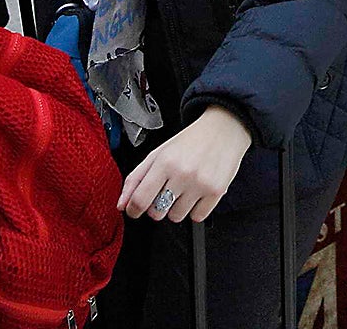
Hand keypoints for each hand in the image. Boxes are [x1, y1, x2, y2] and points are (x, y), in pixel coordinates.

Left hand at [119, 106, 252, 223]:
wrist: (223, 129)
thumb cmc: (190, 141)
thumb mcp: (158, 153)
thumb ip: (136, 178)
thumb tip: (122, 205)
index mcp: (164, 162)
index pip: (140, 199)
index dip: (133, 209)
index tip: (134, 210)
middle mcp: (182, 174)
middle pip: (157, 212)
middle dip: (157, 205)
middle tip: (166, 190)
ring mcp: (200, 184)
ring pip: (176, 216)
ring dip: (177, 207)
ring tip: (184, 188)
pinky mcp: (216, 192)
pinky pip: (196, 217)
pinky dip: (195, 209)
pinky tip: (197, 192)